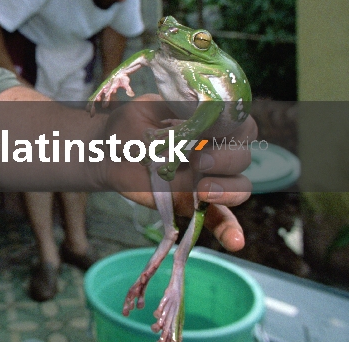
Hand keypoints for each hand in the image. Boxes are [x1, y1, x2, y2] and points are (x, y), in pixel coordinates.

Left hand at [102, 95, 253, 251]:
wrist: (105, 152)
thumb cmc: (129, 125)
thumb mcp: (147, 107)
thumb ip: (172, 107)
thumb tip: (197, 106)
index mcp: (210, 126)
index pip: (241, 126)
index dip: (237, 129)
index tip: (214, 130)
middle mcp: (216, 153)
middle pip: (243, 158)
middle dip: (226, 159)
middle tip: (198, 160)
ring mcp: (207, 181)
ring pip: (239, 187)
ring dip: (229, 191)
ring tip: (203, 190)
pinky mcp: (193, 204)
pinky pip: (220, 220)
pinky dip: (230, 231)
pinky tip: (235, 242)